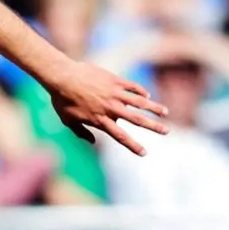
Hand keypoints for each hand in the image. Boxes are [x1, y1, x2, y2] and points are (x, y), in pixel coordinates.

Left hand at [43, 60, 168, 154]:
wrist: (62, 76)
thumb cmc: (61, 100)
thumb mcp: (67, 120)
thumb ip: (81, 132)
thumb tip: (92, 142)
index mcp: (100, 120)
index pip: (120, 136)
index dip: (133, 145)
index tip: (144, 153)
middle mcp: (110, 108)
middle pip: (136, 120)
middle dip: (153, 127)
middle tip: (167, 131)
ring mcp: (114, 93)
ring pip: (139, 102)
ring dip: (154, 107)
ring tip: (166, 112)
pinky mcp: (114, 80)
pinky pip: (132, 86)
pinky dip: (141, 91)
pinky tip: (147, 95)